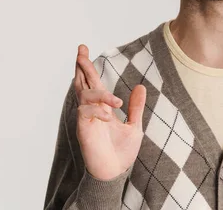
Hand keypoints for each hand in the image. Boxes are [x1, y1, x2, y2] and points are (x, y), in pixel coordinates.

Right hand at [74, 44, 145, 180]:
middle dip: (81, 66)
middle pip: (82, 83)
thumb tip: (141, 86)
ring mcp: (86, 119)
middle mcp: (91, 110)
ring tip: (115, 102)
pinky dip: (97, 110)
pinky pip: (85, 112)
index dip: (88, 67)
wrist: (115, 172)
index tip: (84, 49)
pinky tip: (108, 116)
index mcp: (102, 107)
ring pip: (85, 95)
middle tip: (81, 50)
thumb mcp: (134, 126)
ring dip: (100, 94)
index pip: (93, 82)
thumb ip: (136, 107)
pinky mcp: (84, 130)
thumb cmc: (121, 152)